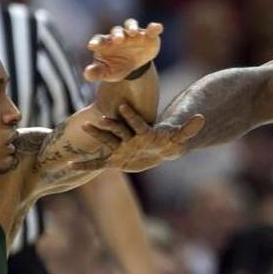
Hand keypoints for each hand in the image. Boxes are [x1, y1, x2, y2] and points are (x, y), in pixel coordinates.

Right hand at [74, 103, 203, 172]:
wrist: (156, 149)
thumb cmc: (167, 142)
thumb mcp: (178, 138)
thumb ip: (188, 128)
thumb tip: (203, 117)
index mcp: (142, 132)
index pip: (136, 123)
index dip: (131, 116)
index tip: (122, 107)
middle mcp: (128, 138)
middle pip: (117, 131)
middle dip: (107, 126)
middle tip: (96, 119)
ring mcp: (119, 148)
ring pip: (105, 142)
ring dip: (95, 135)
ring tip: (83, 127)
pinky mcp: (114, 161)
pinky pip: (97, 165)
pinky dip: (85, 166)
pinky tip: (69, 166)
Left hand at [83, 19, 161, 81]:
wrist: (134, 66)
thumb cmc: (117, 66)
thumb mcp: (107, 72)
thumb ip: (97, 72)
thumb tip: (87, 74)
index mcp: (106, 43)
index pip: (99, 40)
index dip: (96, 42)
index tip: (92, 46)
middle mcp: (119, 35)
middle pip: (116, 31)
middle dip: (117, 35)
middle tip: (118, 40)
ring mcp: (133, 34)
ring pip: (131, 25)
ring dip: (132, 27)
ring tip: (134, 33)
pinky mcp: (148, 36)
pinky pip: (151, 30)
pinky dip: (154, 28)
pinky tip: (157, 27)